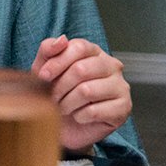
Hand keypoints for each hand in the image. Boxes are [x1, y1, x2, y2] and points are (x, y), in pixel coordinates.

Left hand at [31, 35, 130, 151]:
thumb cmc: (56, 94)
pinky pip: (94, 111)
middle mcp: (112, 65)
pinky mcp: (123, 108)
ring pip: (87, 91)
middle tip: (52, 97)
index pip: (78, 47)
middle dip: (59, 87)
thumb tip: (62, 39)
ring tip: (64, 107)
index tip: (42, 76)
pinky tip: (79, 116)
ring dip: (67, 103)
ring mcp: (121, 86)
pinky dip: (79, 116)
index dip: (56, 63)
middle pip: (81, 69)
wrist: (64, 126)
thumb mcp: (44, 70)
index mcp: (94, 52)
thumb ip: (48, 51)